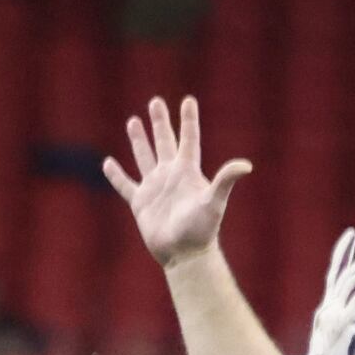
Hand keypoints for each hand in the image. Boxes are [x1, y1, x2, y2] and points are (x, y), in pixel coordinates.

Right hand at [104, 97, 249, 269]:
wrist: (185, 254)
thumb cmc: (202, 230)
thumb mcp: (214, 202)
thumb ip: (225, 181)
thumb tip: (246, 165)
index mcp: (188, 172)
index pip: (189, 139)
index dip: (188, 120)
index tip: (188, 100)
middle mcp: (171, 176)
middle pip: (165, 142)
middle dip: (160, 122)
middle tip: (156, 101)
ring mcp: (155, 188)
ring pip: (144, 157)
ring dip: (139, 140)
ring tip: (133, 121)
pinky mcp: (140, 203)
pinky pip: (125, 185)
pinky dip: (116, 175)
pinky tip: (108, 163)